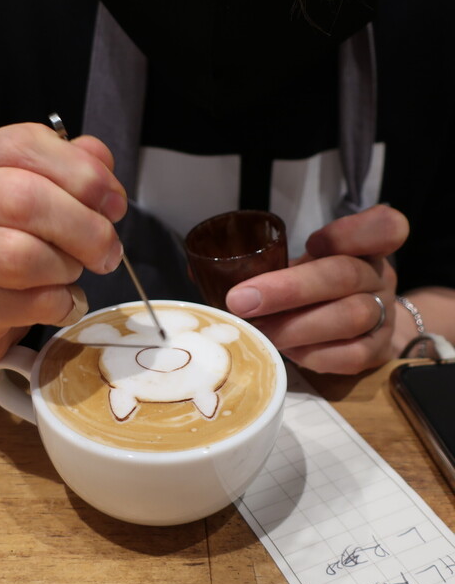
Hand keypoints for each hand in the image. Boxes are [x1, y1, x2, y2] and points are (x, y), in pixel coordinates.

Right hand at [0, 122, 126, 368]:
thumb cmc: (3, 242)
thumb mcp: (34, 194)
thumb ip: (70, 170)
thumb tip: (101, 163)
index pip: (23, 145)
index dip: (82, 173)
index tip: (114, 205)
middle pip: (23, 199)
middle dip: (85, 228)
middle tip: (109, 252)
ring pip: (20, 256)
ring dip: (66, 269)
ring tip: (72, 275)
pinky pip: (27, 303)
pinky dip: (61, 305)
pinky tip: (62, 303)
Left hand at [225, 205, 409, 373]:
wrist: (360, 329)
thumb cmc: (318, 290)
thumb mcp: (300, 266)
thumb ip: (263, 263)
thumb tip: (198, 272)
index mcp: (364, 246)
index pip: (383, 227)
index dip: (348, 233)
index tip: (312, 242)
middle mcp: (379, 277)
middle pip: (344, 275)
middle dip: (288, 289)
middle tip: (242, 301)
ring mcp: (385, 316)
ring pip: (350, 317)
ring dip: (295, 326)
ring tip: (259, 331)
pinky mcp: (378, 352)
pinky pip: (350, 356)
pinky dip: (313, 355)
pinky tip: (287, 351)